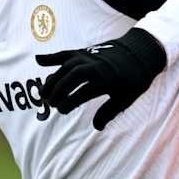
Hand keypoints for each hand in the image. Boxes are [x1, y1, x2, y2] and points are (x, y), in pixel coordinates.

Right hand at [36, 28, 166, 129]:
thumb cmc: (134, 79)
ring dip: (52, 79)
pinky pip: (66, 53)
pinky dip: (52, 57)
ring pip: (65, 66)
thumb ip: (110, 111)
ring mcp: (88, 57)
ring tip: (43, 93)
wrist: (140, 53)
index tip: (62, 110)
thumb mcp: (126, 98)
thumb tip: (97, 127)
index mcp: (106, 80)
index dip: (70, 102)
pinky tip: (38, 60)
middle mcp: (95, 66)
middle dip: (58, 91)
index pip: (83, 92)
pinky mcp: (84, 51)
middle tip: (51, 104)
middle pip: (71, 77)